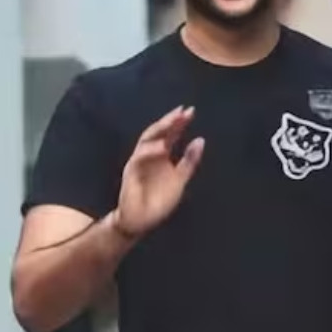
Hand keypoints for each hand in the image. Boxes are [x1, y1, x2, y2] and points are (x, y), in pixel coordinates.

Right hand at [112, 106, 204, 238]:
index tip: (190, 111)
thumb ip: (190, 161)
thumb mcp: (181, 179)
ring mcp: (139, 161)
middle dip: (169, 120)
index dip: (179, 122)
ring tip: (174, 122)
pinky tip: (162, 147)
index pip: (170, 134)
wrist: (143, 220)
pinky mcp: (131, 171)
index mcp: (161, 155)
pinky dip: (150, 151)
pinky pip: (139, 158)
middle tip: (182, 111)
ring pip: (147, 140)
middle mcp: (150, 154)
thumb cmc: (160, 200)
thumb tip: (201, 139)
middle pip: (158, 132)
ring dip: (160, 130)